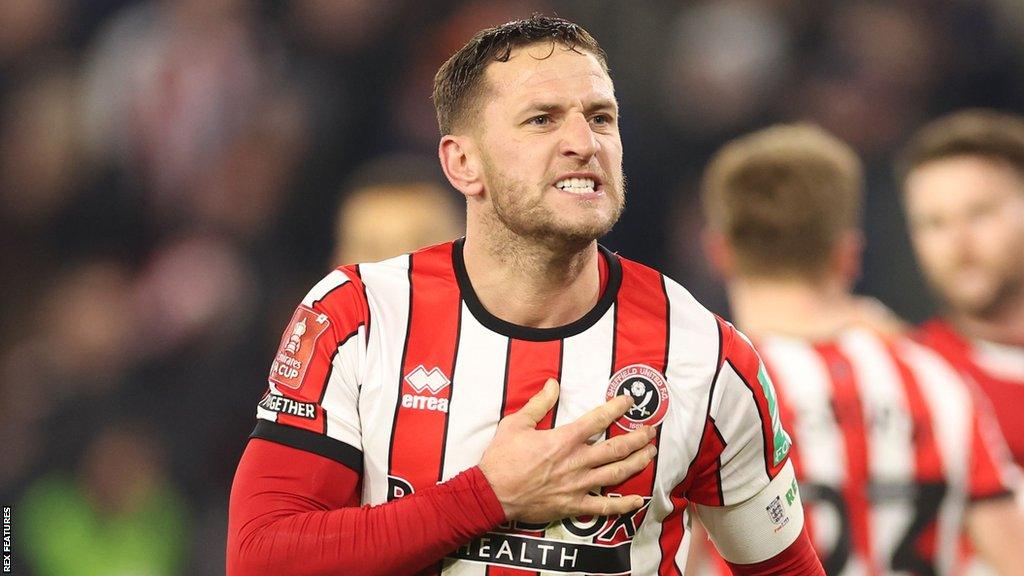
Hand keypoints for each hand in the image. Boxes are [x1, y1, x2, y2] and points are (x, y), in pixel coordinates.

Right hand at [478, 378, 656, 522]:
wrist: (492, 493)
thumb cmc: (502, 458)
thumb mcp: (516, 423)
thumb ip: (539, 404)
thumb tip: (553, 384)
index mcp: (564, 439)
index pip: (598, 419)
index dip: (616, 408)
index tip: (628, 402)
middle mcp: (576, 461)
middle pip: (616, 448)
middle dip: (638, 439)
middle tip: (651, 432)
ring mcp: (578, 485)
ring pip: (616, 473)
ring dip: (637, 463)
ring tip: (650, 454)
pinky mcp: (573, 505)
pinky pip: (604, 507)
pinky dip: (623, 504)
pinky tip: (638, 500)